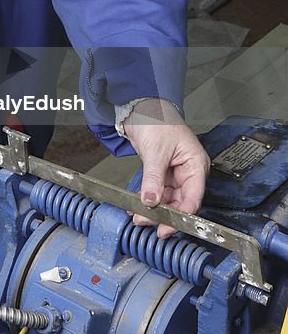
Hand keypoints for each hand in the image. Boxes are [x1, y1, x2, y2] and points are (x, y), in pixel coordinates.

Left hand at [122, 98, 210, 237]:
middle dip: (165, 214)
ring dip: (154, 209)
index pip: (193, 197)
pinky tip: (137, 206)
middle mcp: (188, 170)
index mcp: (196, 163)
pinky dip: (148, 199)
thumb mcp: (155, 150)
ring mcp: (175, 172)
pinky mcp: (162, 172)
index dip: (182, 215)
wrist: (140, 106)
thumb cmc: (156, 118)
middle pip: (181, 201)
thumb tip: (151, 200)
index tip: (168, 226)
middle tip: (149, 223)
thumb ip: (153, 177)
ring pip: (168, 199)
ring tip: (139, 217)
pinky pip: (157, 190)